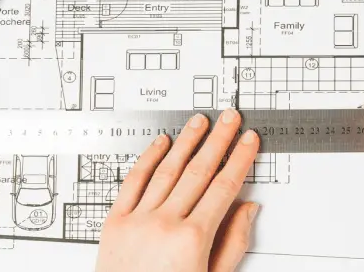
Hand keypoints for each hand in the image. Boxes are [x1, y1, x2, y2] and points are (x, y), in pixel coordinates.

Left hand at [95, 109, 260, 271]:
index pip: (224, 187)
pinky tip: (159, 143)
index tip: (249, 142)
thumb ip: (232, 243)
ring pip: (166, 170)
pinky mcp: (114, 223)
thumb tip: (247, 210)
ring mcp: (137, 221)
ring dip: (186, 142)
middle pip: (198, 171)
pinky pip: (132, 182)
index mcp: (193, 239)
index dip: (239, 160)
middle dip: (218, 141)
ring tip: (200, 122)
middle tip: (230, 119)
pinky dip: (147, 159)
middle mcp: (164, 225)